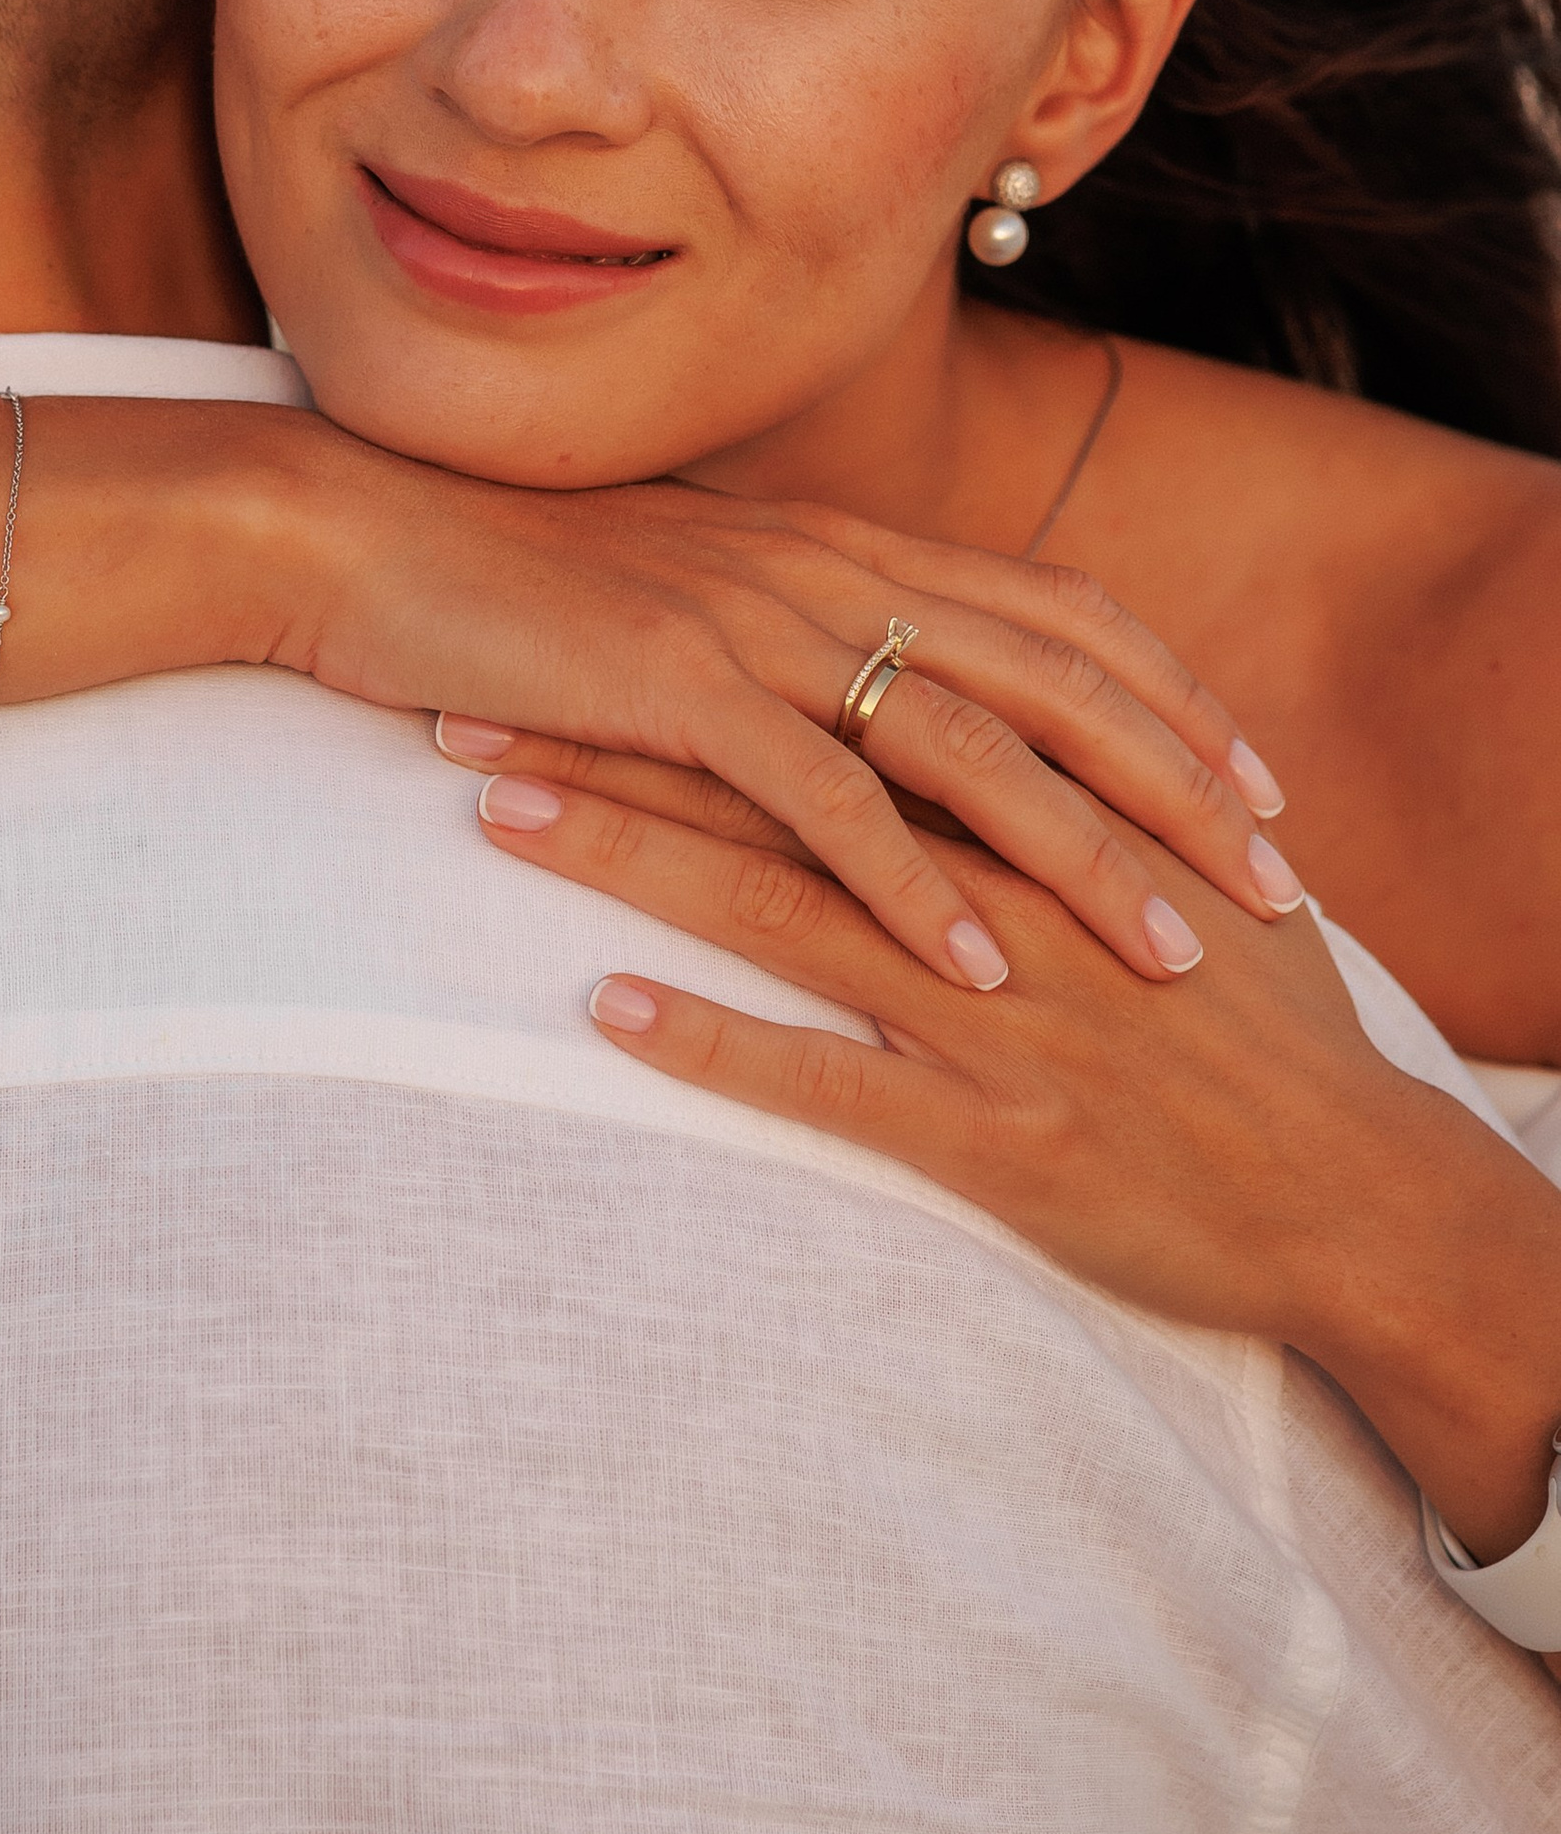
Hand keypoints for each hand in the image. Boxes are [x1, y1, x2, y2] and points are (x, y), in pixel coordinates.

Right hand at [278, 442, 1295, 995]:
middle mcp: (822, 567)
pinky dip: (916, 889)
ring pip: (970, 745)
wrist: (349, 529)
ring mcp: (753, 621)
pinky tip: (977, 967)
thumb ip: (784, 626)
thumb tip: (862, 694)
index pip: (1057, 611)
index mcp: (837, 541)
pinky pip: (826, 801)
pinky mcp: (675, 687)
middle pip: (1056, 676)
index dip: (1170, 697)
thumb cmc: (501, 575)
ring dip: (1083, 857)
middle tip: (1277, 886)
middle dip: (1181, 785)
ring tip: (1170, 955)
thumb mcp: (678, 590)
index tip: (1256, 786)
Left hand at [464, 732, 1560, 1574]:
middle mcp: (1002, 892)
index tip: (568, 634)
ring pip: (781, 906)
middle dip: (615, 736)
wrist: (1361, 1199)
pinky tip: (602, 1009)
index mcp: (1037, 817)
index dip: (695, 671)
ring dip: (630, 854)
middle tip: (472, 696)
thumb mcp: (1171, 885)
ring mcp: (994, 1012)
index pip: (833, 713)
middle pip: (777, 784)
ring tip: (495, 811)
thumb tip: (985, 733)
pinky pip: (825, 1078)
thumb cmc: (1264, 1041)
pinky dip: (711, 1041)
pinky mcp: (992, 1137)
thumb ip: (1069, 803)